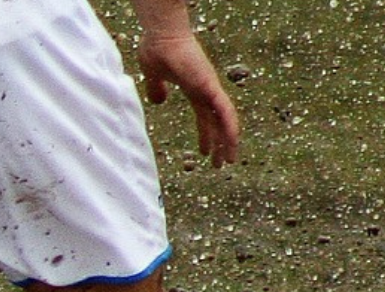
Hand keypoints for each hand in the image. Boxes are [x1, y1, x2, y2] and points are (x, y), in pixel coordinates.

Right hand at [137, 31, 239, 166]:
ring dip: (228, 140)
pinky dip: (230, 125)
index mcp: (194, 89)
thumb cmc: (156, 49)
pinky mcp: (209, 85)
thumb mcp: (153, 76)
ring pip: (225, 119)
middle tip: (223, 163)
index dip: (206, 136)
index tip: (205, 153)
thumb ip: (156, 89)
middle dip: (220, 144)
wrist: (161, 34)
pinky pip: (224, 109)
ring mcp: (210, 87)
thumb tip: (158, 101)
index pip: (205, 118)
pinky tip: (232, 140)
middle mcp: (206, 90)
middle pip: (218, 122)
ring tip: (229, 160)